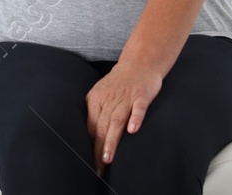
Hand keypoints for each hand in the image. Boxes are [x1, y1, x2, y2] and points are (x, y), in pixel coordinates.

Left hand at [84, 58, 164, 175]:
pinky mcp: (142, 95)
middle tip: (98, 168)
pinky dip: (135, 118)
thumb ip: (96, 114)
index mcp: (96, 99)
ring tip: (108, 158)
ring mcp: (126, 97)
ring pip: (117, 120)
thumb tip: (90, 139)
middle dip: (99, 149)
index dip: (91, 146)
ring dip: (112, 140)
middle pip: (102, 126)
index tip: (91, 164)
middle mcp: (110, 99)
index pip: (91, 127)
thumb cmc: (119, 83)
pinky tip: (133, 130)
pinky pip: (138, 108)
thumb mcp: (101, 94)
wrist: (139, 62)